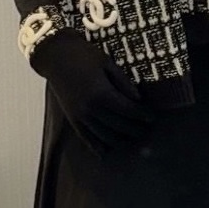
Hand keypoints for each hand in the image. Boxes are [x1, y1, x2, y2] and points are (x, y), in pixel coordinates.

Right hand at [31, 28, 154, 155]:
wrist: (56, 56)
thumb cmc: (84, 55)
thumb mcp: (107, 63)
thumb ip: (123, 82)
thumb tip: (138, 99)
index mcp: (101, 93)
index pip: (127, 110)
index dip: (141, 115)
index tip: (152, 118)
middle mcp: (91, 108)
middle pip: (118, 126)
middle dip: (134, 130)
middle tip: (147, 130)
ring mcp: (80, 116)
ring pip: (104, 136)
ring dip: (120, 140)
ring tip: (132, 139)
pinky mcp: (72, 118)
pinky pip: (85, 138)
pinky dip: (96, 146)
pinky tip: (105, 152)